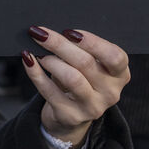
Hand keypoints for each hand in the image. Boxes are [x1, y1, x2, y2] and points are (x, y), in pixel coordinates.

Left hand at [21, 26, 129, 145]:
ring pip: (71, 78)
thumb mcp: (90, 66)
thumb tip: (53, 31)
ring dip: (51, 61)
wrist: (72, 116)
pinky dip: (35, 73)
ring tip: (39, 52)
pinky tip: (28, 60)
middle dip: (60, 45)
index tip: (69, 32)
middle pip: (86, 63)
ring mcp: (92, 107)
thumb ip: (82, 49)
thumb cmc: (82, 80)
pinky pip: (49, 91)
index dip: (92, 42)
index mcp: (120, 75)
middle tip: (41, 34)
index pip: (114, 56)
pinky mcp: (70, 116)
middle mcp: (110, 92)